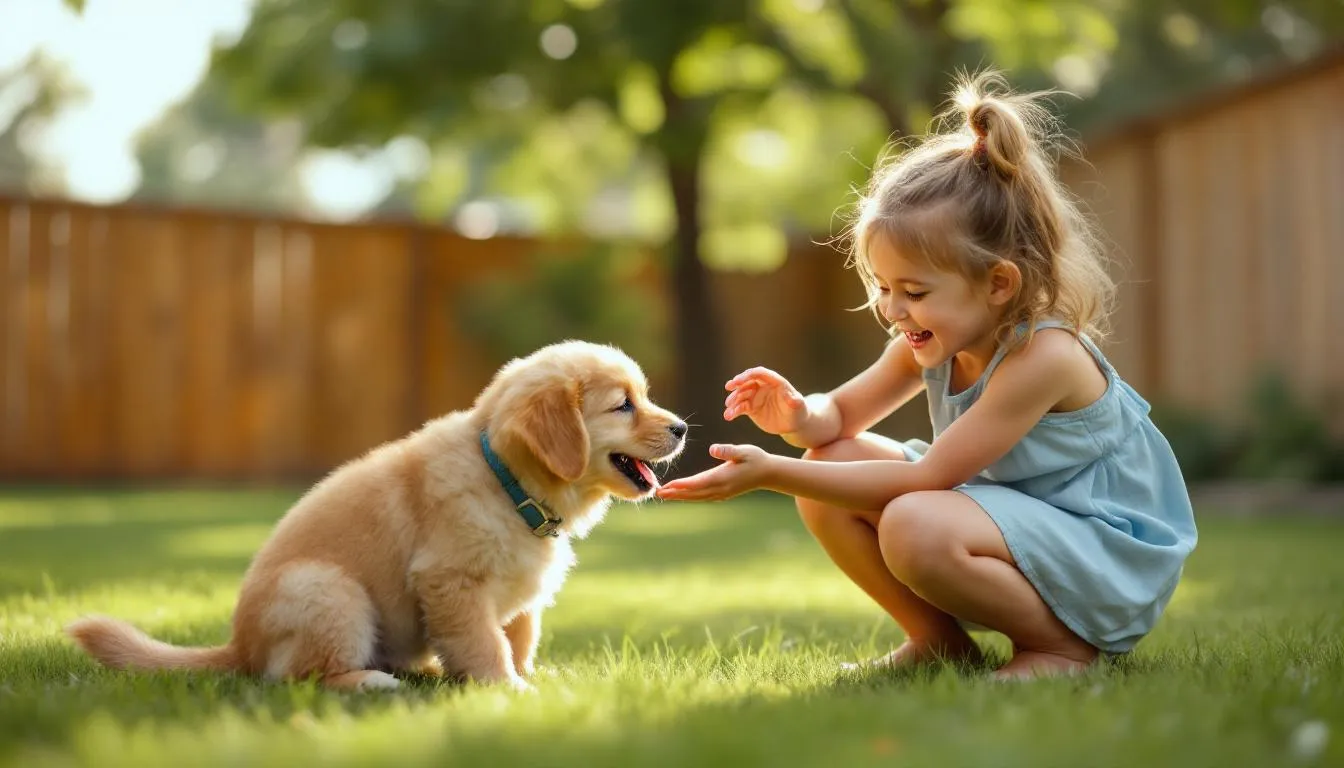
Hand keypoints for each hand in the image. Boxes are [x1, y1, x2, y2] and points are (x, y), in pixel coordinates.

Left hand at [655, 444, 773, 501]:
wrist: (769, 473)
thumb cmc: (756, 458)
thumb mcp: (744, 450)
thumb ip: (729, 450)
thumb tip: (713, 449)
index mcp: (723, 478)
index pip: (697, 483)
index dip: (681, 485)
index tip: (667, 486)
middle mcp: (720, 489)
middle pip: (693, 493)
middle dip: (675, 494)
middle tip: (657, 493)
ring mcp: (722, 493)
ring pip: (697, 497)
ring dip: (680, 496)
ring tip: (665, 494)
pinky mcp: (723, 494)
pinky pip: (703, 497)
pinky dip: (691, 496)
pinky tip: (682, 494)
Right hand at [724, 367, 805, 435]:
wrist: (793, 423)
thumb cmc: (798, 411)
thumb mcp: (798, 405)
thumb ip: (795, 401)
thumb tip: (793, 399)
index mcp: (774, 381)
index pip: (759, 374)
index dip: (748, 375)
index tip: (738, 380)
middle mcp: (763, 386)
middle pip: (747, 382)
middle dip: (737, 384)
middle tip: (729, 387)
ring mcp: (756, 397)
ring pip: (741, 395)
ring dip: (733, 400)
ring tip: (728, 408)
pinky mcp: (751, 408)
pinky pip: (740, 408)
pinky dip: (733, 411)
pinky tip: (728, 416)